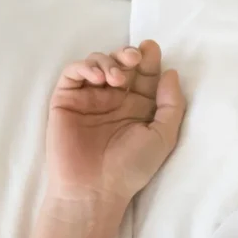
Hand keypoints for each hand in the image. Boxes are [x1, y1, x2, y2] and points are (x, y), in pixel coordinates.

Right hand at [46, 40, 185, 203]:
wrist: (95, 188)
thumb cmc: (131, 167)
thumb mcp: (163, 135)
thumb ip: (171, 104)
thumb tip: (170, 73)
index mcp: (139, 108)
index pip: (145, 75)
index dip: (149, 59)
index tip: (152, 48)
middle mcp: (115, 100)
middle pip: (122, 64)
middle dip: (129, 55)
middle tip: (134, 59)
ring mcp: (90, 99)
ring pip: (98, 63)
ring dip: (109, 61)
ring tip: (116, 78)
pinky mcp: (67, 100)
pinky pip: (73, 73)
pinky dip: (85, 66)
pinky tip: (98, 78)